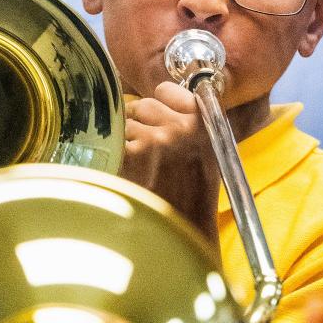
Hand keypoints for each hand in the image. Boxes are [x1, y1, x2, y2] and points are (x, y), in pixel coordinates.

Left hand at [122, 81, 220, 244]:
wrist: (182, 232)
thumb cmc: (194, 197)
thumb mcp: (209, 153)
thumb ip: (192, 123)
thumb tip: (163, 99)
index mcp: (204, 124)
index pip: (167, 90)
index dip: (159, 100)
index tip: (158, 111)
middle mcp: (180, 128)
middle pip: (144, 105)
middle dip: (140, 120)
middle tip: (146, 146)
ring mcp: (153, 140)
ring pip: (126, 123)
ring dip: (128, 139)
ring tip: (140, 165)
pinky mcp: (130, 156)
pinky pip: (114, 141)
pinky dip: (116, 155)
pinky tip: (129, 172)